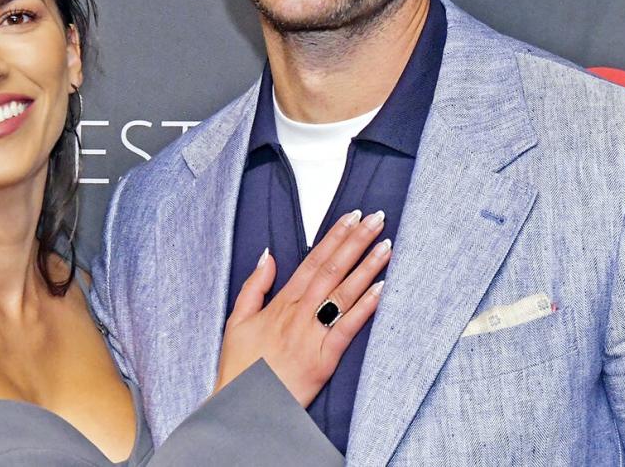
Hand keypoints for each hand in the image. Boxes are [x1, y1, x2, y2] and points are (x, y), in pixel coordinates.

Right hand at [215, 209, 391, 406]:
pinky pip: (347, 328)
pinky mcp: (324, 359)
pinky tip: (382, 288)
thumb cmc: (241, 368)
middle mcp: (299, 313)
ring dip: (366, 267)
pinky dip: (365, 307)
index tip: (352, 217)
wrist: (243, 408)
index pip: (313, 261)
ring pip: (343, 293)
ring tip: (386, 245)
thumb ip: (255, 286)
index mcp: (281, 303)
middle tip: (377, 218)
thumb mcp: (237, 321)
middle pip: (332, 269)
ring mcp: (312, 335)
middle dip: (356, 241)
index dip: (334, 237)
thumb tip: (268, 255)